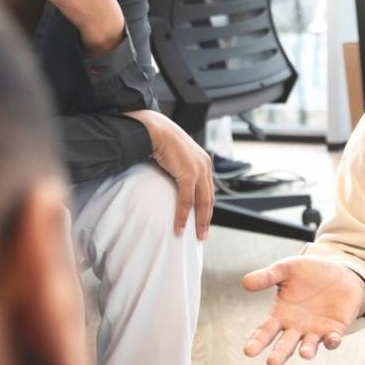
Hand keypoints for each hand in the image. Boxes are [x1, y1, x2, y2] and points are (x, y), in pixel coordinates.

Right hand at [125, 109, 212, 238]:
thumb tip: (172, 183)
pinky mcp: (189, 173)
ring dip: (199, 221)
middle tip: (202, 234)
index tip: (203, 221)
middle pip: (209, 199)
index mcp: (203, 162)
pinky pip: (187, 200)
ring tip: (195, 235)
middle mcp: (205, 166)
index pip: (208, 190)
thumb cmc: (160, 140)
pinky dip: (183, 215)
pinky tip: (179, 226)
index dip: (206, 208)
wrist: (154, 129)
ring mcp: (199, 170)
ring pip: (202, 202)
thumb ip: (178, 171)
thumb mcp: (174, 158)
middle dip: (206, 219)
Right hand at [241, 258, 364, 364]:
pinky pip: (333, 339)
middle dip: (279, 354)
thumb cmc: (309, 272)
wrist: (340, 273)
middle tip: (272, 363)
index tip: (249, 351)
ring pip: (309, 345)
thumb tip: (245, 282)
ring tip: (304, 353)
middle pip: (285, 344)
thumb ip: (267, 276)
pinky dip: (332, 341)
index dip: (257, 341)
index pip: (265, 331)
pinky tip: (331, 339)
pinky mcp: (335, 329)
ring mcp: (315, 330)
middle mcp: (296, 327)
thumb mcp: (286, 269)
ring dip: (307, 350)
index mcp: (280, 314)